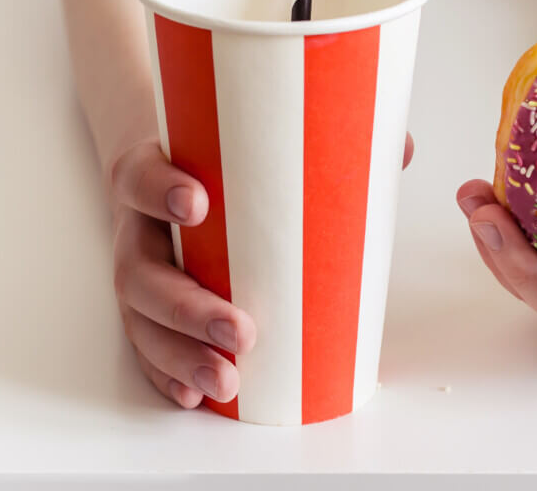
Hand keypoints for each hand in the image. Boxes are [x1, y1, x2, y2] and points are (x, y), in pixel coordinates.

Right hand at [109, 134, 415, 407]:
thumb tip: (398, 148)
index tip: (198, 204)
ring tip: (228, 378)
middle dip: (188, 308)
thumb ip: (326, 140)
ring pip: (143, 321)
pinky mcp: (145, 311)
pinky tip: (196, 395)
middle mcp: (138, 229)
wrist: (167, 173)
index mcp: (153, 173)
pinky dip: (168, 374)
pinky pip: (147, 348)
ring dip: (182, 355)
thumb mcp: (256, 140)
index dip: (160, 191)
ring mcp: (139, 273)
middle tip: (243, 331)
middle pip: (142, 272)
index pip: (141, 178)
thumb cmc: (223, 161)